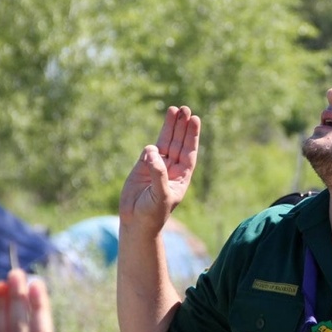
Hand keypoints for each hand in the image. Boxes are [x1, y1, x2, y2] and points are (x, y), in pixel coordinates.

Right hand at [119, 105, 200, 233]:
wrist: (136, 222)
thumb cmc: (153, 213)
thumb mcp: (160, 195)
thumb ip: (158, 174)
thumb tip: (153, 153)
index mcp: (182, 176)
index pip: (189, 151)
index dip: (192, 136)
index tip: (195, 119)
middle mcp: (171, 168)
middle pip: (179, 143)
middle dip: (182, 126)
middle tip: (185, 109)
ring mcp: (157, 166)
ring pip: (165, 143)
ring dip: (169, 127)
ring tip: (174, 109)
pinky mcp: (142, 167)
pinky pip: (149, 152)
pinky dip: (151, 146)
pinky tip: (153, 146)